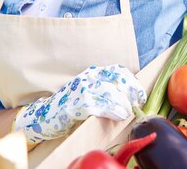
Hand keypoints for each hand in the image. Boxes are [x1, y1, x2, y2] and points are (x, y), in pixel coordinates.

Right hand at [12, 65, 145, 143]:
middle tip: (135, 106)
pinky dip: (114, 111)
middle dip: (130, 95)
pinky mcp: (78, 104)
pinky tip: (119, 116)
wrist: (47, 115)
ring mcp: (83, 90)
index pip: (118, 71)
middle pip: (117, 81)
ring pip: (111, 93)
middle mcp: (88, 77)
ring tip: (127, 113)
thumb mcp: (90, 90)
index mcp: (93, 72)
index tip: (139, 95)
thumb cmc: (72, 105)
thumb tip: (130, 96)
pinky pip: (102, 106)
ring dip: (123, 105)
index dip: (133, 82)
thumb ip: (106, 88)